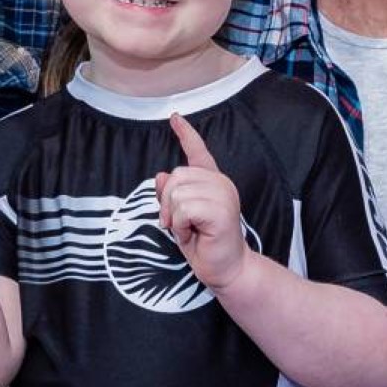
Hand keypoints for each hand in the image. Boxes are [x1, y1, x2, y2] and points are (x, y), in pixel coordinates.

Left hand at [155, 114, 248, 291]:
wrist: (226, 269)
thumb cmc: (204, 244)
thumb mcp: (179, 217)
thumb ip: (171, 195)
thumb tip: (160, 175)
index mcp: (212, 182)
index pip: (198, 152)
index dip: (186, 134)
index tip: (174, 117)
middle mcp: (221, 183)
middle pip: (176, 176)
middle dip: (167, 202)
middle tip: (176, 224)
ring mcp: (224, 195)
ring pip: (177, 193)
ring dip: (174, 217)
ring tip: (188, 230)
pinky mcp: (221, 210)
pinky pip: (184, 208)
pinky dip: (179, 225)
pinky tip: (192, 234)